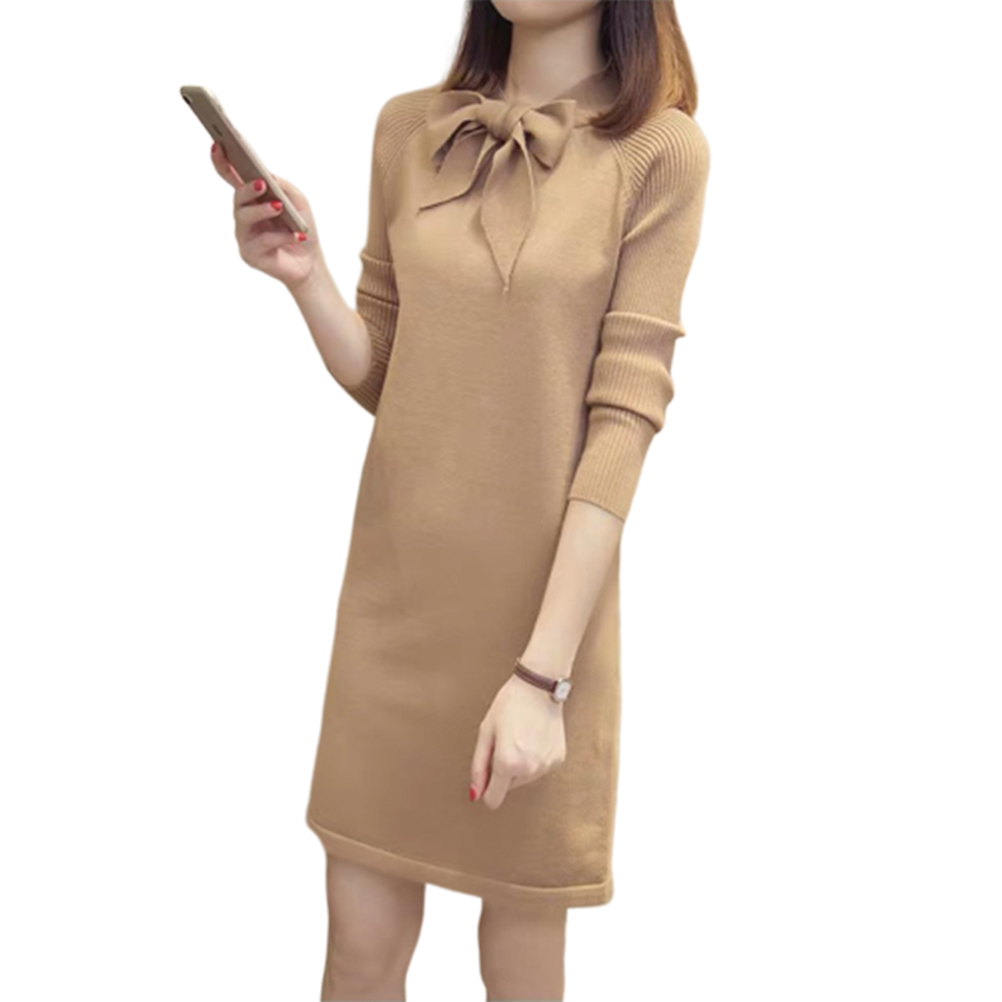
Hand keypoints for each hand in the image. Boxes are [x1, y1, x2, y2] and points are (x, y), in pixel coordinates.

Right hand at [210, 141, 322, 290]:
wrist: (310, 263)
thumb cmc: (300, 227)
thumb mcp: (298, 202)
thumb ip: (282, 186)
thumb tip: (267, 176)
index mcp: (251, 198)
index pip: (231, 177)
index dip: (222, 162)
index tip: (217, 145)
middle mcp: (244, 215)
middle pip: (238, 197)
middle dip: (247, 188)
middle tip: (261, 183)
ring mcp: (244, 235)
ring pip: (245, 218)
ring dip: (262, 210)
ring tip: (278, 206)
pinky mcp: (250, 255)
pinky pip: (264, 242)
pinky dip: (282, 236)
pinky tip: (296, 235)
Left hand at [470, 671, 566, 810]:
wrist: (538, 687)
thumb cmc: (509, 705)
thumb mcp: (486, 733)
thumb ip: (478, 767)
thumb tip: (475, 794)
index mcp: (507, 763)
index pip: (493, 799)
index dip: (487, 790)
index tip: (486, 777)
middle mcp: (529, 769)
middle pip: (509, 787)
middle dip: (504, 770)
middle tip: (505, 743)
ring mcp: (546, 765)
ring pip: (525, 778)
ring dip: (520, 765)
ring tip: (520, 737)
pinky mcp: (558, 758)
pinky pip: (540, 768)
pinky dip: (535, 758)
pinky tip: (534, 737)